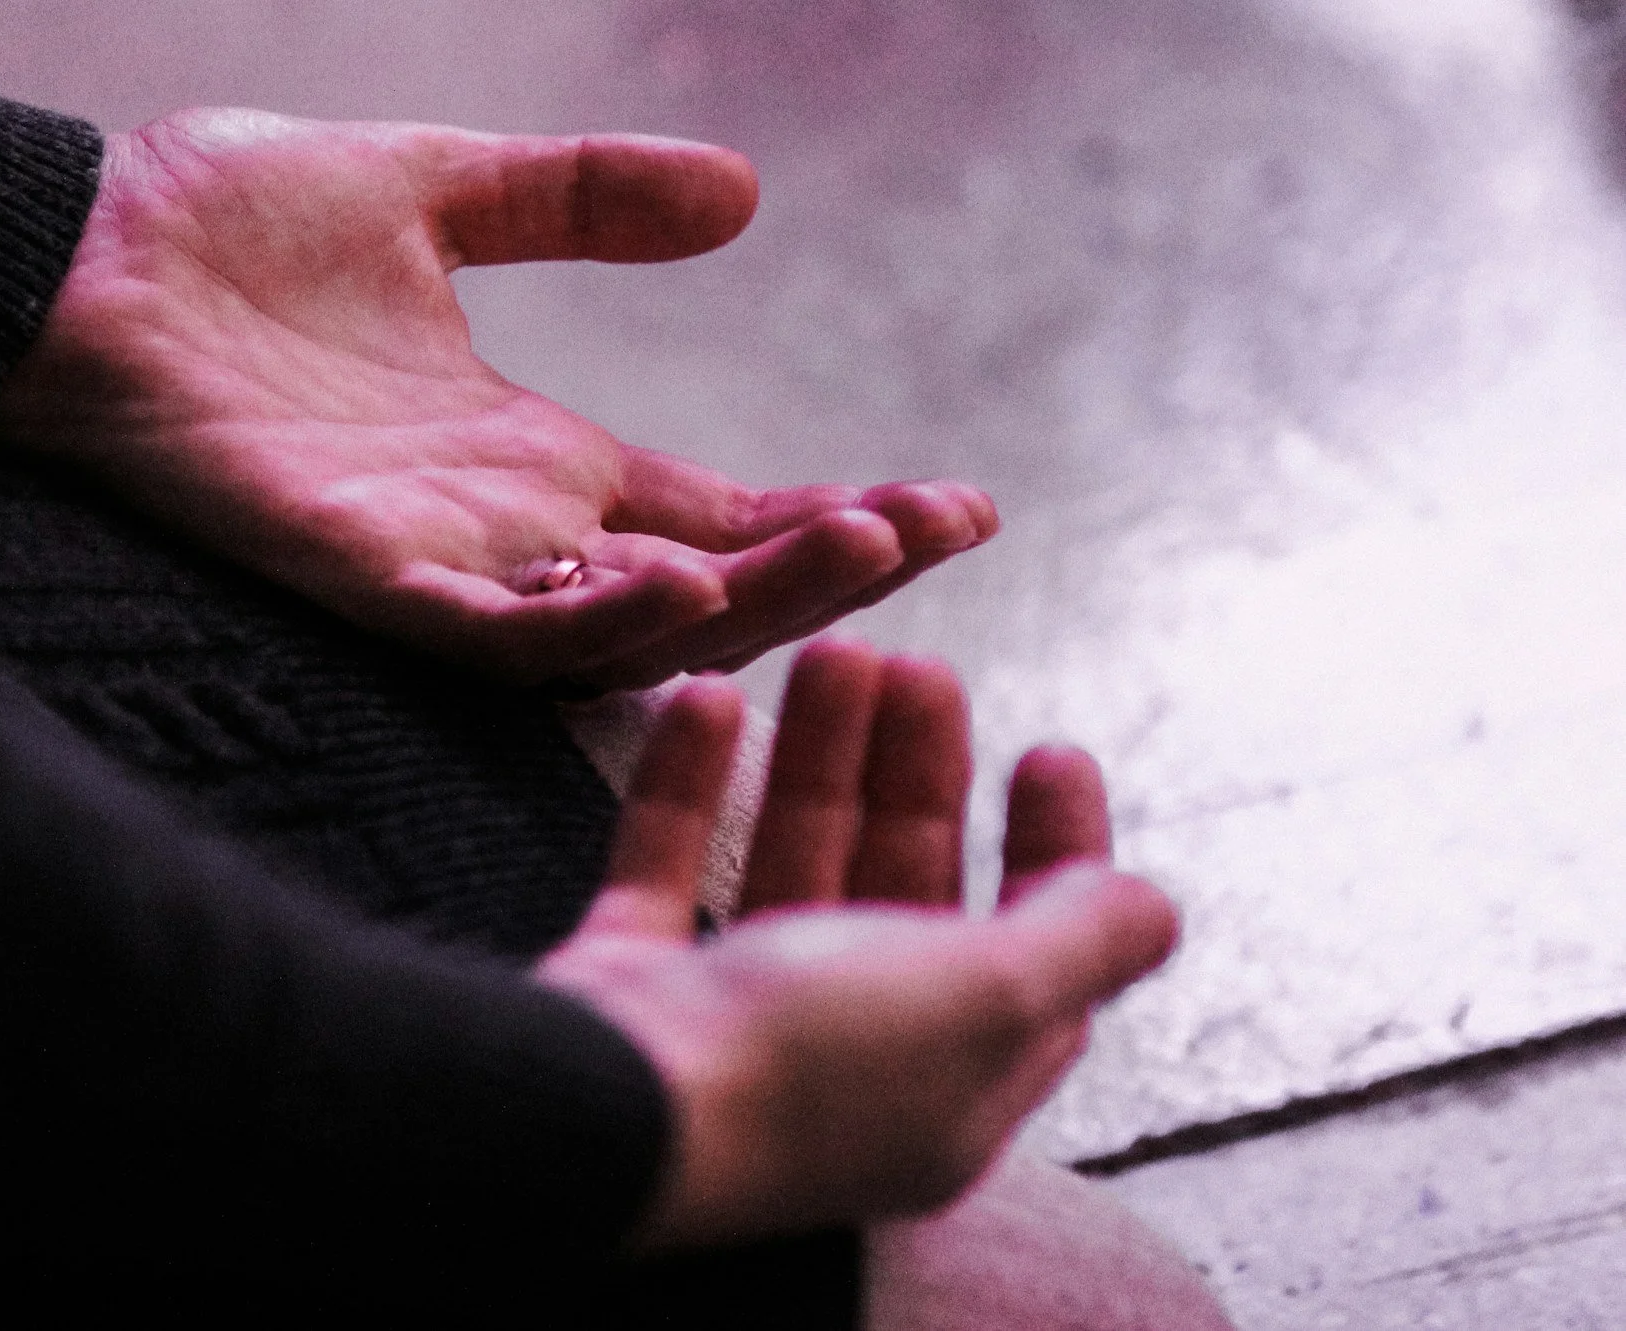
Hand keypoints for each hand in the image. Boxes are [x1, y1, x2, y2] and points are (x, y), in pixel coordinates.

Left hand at [0, 109, 996, 687]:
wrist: (69, 250)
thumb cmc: (216, 223)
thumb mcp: (438, 184)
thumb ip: (578, 199)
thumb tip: (744, 191)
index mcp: (525, 454)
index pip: (714, 510)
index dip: (828, 516)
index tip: (959, 502)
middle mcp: (497, 528)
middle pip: (699, 587)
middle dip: (823, 573)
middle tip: (938, 530)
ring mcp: (432, 563)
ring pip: (619, 628)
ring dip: (743, 600)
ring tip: (862, 547)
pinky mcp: (357, 577)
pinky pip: (494, 633)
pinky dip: (589, 621)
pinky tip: (677, 584)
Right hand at [533, 654, 1175, 1247]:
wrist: (605, 1112)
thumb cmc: (807, 1061)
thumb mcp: (988, 996)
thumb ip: (1078, 941)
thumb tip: (1155, 907)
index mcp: (948, 1084)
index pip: (1032, 962)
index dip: (1056, 853)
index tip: (1049, 750)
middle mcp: (844, 1056)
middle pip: (903, 889)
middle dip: (919, 774)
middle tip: (920, 666)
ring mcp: (728, 1019)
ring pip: (792, 862)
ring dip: (816, 755)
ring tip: (831, 647)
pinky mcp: (633, 979)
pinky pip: (666, 860)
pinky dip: (688, 779)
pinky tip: (710, 695)